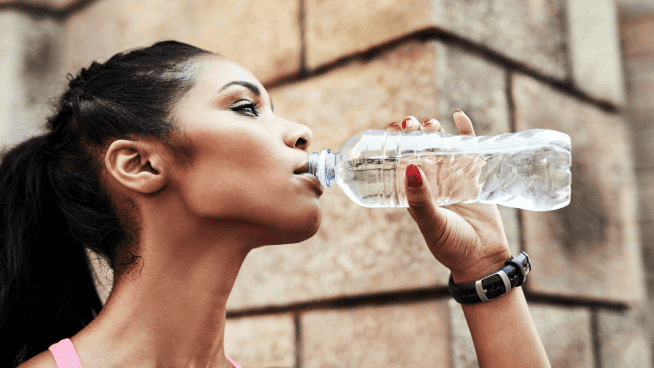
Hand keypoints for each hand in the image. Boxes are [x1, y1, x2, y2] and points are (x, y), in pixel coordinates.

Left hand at [387, 112, 511, 283]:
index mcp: (414, 193)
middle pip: (419, 149)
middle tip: (410, 123)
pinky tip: (457, 115)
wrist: (483, 258)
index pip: (399, 162)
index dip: (394, 144)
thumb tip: (408, 169)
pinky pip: (469, 148)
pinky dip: (464, 130)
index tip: (390, 129)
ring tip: (430, 123)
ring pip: (441, 145)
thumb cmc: (451, 245)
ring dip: (434, 130)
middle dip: (413, 133)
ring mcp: (453, 177)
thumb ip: (419, 199)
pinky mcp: (474, 176)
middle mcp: (432, 182)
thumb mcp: (431, 222)